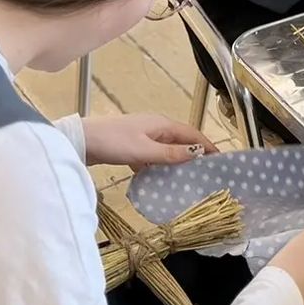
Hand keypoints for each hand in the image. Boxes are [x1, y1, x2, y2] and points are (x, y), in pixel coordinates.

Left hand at [81, 113, 216, 167]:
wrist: (81, 140)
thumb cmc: (112, 142)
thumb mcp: (143, 151)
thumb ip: (170, 154)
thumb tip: (197, 153)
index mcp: (162, 124)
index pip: (192, 133)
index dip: (208, 146)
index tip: (221, 161)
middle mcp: (155, 127)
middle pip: (182, 140)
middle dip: (195, 155)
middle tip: (207, 174)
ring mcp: (143, 136)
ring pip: (167, 150)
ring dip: (177, 162)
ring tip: (187, 180)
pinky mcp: (132, 146)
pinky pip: (153, 156)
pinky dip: (159, 166)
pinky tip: (159, 180)